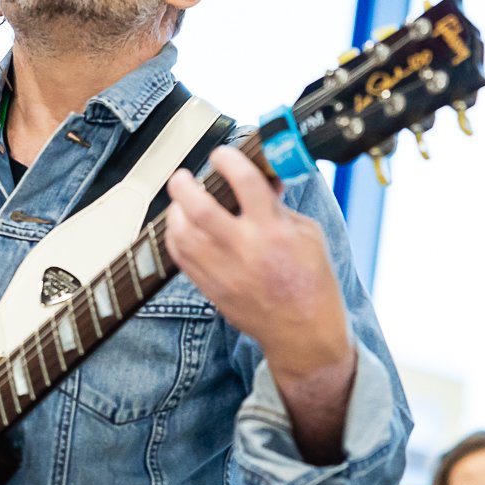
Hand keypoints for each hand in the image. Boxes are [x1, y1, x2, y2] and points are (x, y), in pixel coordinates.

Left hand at [164, 145, 350, 376]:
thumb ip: (279, 206)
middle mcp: (245, 249)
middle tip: (183, 176)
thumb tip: (262, 178)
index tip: (222, 154)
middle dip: (185, 185)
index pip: (245, 182)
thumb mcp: (307, 233)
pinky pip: (180, 257)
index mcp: (274, 231)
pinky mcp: (211, 288)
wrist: (302, 330)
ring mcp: (224, 271)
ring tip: (180, 202)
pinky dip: (175, 236)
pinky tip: (181, 228)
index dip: (229, 160)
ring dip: (175, 211)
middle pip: (199, 208)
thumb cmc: (310, 281)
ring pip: (182, 234)